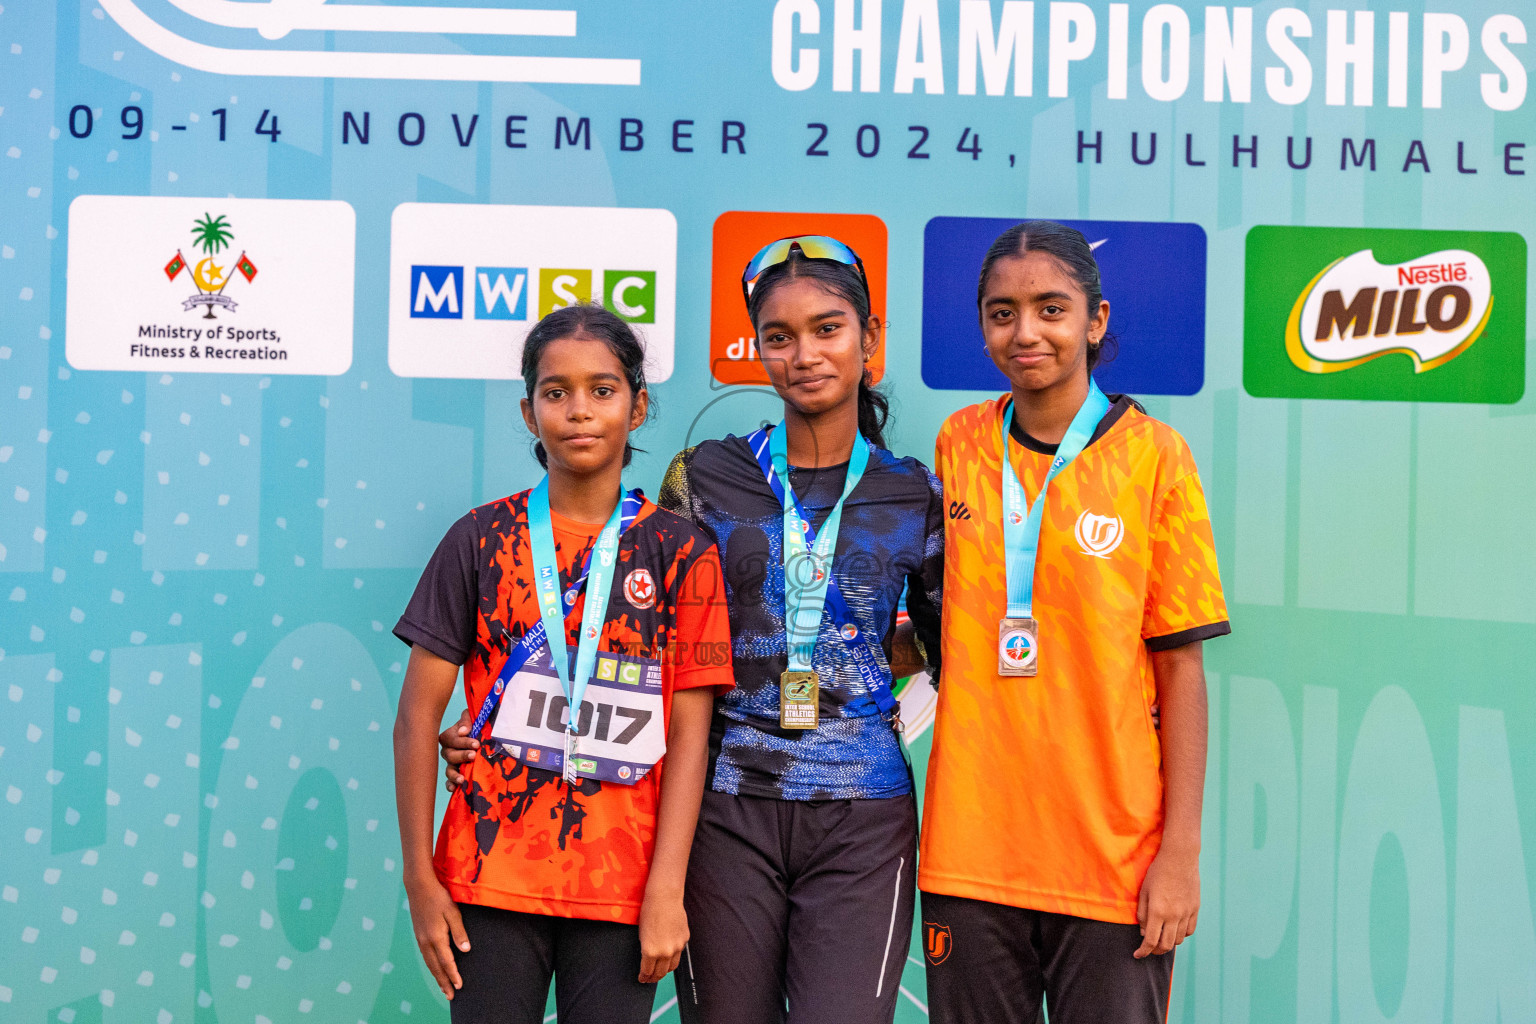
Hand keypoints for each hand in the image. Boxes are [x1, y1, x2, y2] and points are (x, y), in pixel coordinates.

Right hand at [405, 875, 470, 998]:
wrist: (418, 887)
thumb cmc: (439, 897)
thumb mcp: (453, 912)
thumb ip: (459, 932)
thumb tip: (465, 950)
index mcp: (436, 937)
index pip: (447, 961)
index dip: (453, 975)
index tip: (459, 986)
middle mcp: (426, 941)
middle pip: (436, 967)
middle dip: (443, 982)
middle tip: (450, 996)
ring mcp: (420, 939)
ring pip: (429, 963)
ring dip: (436, 976)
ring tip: (443, 987)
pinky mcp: (418, 935)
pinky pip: (425, 956)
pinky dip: (431, 966)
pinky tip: (434, 968)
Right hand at [440, 708, 478, 790]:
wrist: (483, 737)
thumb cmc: (476, 726)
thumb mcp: (472, 719)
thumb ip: (466, 720)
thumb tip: (463, 732)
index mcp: (449, 737)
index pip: (452, 740)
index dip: (463, 742)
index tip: (476, 744)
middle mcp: (448, 751)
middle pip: (450, 755)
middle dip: (462, 756)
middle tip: (474, 755)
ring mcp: (451, 764)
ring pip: (448, 770)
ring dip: (454, 774)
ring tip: (462, 778)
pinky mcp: (456, 774)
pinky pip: (449, 781)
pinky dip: (450, 785)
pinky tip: (454, 789)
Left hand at [637, 888, 687, 983]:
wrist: (664, 897)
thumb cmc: (649, 912)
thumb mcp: (642, 934)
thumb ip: (647, 950)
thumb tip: (649, 959)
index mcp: (651, 951)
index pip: (647, 971)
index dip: (644, 977)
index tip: (642, 979)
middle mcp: (665, 952)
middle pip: (660, 973)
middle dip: (653, 977)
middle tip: (649, 979)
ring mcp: (677, 946)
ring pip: (672, 966)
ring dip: (665, 970)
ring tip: (660, 971)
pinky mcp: (685, 939)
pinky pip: (679, 953)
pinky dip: (673, 956)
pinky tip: (669, 955)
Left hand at [1135, 844, 1198, 958]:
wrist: (1180, 858)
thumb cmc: (1157, 872)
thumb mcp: (1143, 891)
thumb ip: (1142, 914)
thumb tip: (1143, 933)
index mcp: (1157, 911)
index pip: (1150, 941)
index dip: (1143, 952)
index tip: (1137, 955)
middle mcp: (1173, 916)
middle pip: (1166, 945)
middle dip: (1155, 951)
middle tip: (1149, 949)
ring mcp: (1186, 913)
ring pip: (1179, 940)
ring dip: (1169, 943)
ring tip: (1161, 938)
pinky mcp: (1195, 909)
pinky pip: (1190, 930)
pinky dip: (1182, 935)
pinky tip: (1175, 930)